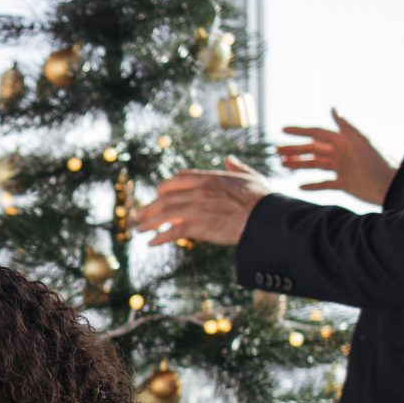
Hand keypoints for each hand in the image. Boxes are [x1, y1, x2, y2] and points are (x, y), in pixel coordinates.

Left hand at [141, 163, 274, 247]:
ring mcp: (196, 207)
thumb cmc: (263, 200)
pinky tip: (152, 243)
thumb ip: (237, 168)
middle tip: (139, 215)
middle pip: (165, 196)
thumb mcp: (251, 177)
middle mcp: (199, 190)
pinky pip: (172, 231)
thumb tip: (229, 159)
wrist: (265, 218)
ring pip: (164, 213)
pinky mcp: (198, 225)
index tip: (158, 195)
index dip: (166, 187)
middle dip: (150, 207)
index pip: (178, 178)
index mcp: (210, 178)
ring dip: (148, 222)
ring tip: (138, 229)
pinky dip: (160, 237)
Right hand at [276, 111, 393, 205]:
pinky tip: (300, 186)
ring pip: (316, 165)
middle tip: (276, 151)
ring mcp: (342, 168)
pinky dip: (312, 185)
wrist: (391, 186)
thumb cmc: (380, 161)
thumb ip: (347, 125)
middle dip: (295, 149)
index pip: (317, 133)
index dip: (300, 131)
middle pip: (313, 149)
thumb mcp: (362, 140)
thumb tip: (333, 107)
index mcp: (343, 141)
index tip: (283, 129)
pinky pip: (324, 184)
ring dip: (300, 165)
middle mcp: (341, 153)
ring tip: (283, 166)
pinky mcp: (344, 184)